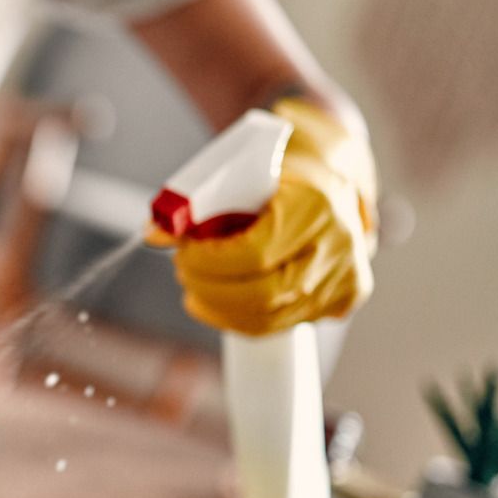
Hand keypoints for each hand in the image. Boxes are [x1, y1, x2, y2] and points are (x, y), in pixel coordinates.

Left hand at [155, 98, 376, 335]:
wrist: (331, 179)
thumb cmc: (279, 172)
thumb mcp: (238, 172)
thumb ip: (195, 201)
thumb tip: (151, 232)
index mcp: (316, 205)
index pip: (255, 254)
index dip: (210, 262)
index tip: (182, 252)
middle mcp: (340, 246)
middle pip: (264, 295)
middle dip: (210, 289)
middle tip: (183, 271)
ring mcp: (346, 278)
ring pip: (270, 318)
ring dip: (220, 307)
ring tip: (195, 286)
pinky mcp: (342, 300)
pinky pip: (281, 325)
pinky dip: (240, 318)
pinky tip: (216, 303)